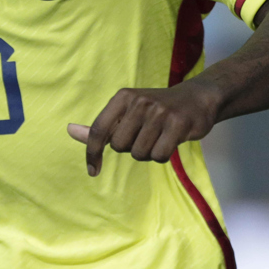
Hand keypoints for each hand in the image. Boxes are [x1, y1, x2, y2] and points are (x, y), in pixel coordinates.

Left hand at [67, 80, 219, 176]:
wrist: (198, 97)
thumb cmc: (156, 109)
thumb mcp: (127, 111)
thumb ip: (102, 126)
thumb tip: (70, 131)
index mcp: (123, 97)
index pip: (98, 129)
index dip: (92, 152)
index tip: (92, 170)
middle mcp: (139, 102)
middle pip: (119, 146)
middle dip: (130, 148)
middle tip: (145, 136)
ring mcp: (159, 112)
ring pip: (139, 154)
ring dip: (148, 153)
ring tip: (159, 137)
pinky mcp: (178, 123)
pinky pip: (159, 156)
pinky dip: (163, 155)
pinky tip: (171, 141)